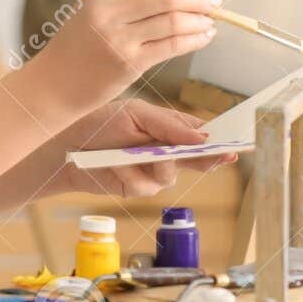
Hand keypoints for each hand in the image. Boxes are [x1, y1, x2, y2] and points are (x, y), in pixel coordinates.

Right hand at [26, 0, 220, 115]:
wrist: (54, 84)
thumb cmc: (77, 49)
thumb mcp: (92, 12)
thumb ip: (125, 0)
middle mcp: (109, 12)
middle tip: (214, 2)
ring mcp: (119, 38)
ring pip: (173, 20)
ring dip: (200, 20)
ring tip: (211, 22)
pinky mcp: (129, 63)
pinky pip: (172, 45)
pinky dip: (194, 40)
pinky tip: (204, 38)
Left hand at [55, 99, 236, 197]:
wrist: (69, 145)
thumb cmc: (101, 122)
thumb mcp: (136, 114)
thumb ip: (168, 125)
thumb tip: (200, 136)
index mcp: (168, 128)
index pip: (199, 134)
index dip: (217, 140)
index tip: (234, 143)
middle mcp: (165, 152)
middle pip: (196, 159)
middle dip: (210, 158)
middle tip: (226, 155)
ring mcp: (152, 172)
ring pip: (170, 174)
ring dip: (154, 163)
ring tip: (134, 152)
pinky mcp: (137, 187)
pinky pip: (145, 184)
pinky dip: (130, 172)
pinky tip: (116, 164)